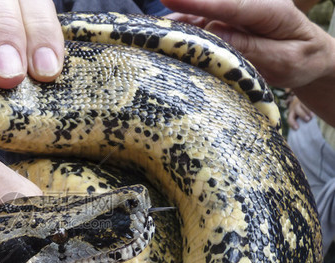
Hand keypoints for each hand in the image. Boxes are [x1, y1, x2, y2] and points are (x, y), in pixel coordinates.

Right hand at [163, 0, 332, 87]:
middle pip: (211, 6)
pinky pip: (199, 25)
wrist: (309, 56)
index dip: (199, 3)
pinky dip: (181, 30)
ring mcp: (235, 14)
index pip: (229, 5)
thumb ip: (252, 48)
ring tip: (150, 33)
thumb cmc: (300, 60)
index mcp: (271, 10)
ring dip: (177, 22)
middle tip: (150, 24)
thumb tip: (218, 36)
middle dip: (182, 8)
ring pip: (200, 15)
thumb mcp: (283, 60)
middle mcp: (250, 5)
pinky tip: (163, 37)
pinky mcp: (225, 23)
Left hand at [287, 94, 313, 129]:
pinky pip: (309, 101)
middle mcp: (295, 106)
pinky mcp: (306, 98)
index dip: (292, 124)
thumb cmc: (300, 110)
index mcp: (291, 112)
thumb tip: (305, 130)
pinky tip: (317, 109)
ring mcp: (300, 101)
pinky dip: (313, 105)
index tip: (297, 128)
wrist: (300, 96)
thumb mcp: (297, 115)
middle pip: (297, 110)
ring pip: (304, 104)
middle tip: (308, 119)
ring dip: (308, 110)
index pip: (290, 118)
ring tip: (313, 115)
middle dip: (302, 115)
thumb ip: (300, 121)